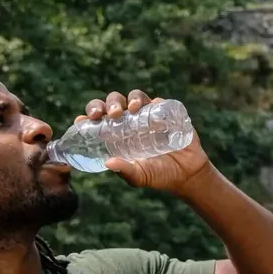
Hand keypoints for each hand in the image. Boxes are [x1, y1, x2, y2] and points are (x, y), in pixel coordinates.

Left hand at [81, 89, 213, 195]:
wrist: (187, 174)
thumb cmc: (159, 175)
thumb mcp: (140, 176)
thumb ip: (125, 171)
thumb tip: (109, 163)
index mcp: (117, 133)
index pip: (99, 118)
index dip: (90, 115)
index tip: (85, 120)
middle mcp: (130, 121)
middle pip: (114, 103)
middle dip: (108, 104)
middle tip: (111, 114)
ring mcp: (149, 115)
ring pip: (134, 97)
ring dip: (130, 99)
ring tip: (131, 109)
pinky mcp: (167, 113)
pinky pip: (158, 101)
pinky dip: (153, 101)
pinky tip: (151, 106)